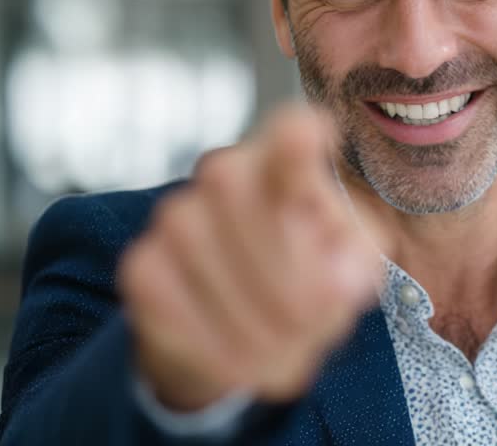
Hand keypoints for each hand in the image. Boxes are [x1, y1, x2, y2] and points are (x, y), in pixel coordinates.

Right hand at [117, 105, 381, 411]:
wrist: (231, 332)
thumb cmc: (307, 282)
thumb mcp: (350, 269)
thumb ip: (355, 265)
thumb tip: (338, 285)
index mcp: (289, 165)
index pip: (289, 135)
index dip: (295, 137)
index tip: (314, 135)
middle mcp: (226, 173)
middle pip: (244, 197)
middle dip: (289, 274)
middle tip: (318, 319)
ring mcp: (176, 215)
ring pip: (210, 259)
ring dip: (258, 321)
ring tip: (286, 350)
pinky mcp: (141, 264)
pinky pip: (173, 305)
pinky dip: (216, 345)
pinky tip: (241, 360)